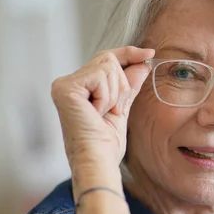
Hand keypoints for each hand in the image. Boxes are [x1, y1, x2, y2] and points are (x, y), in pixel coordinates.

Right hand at [51, 46, 153, 191]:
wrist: (99, 160)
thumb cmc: (105, 144)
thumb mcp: (122, 107)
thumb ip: (129, 85)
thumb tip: (142, 63)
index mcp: (78, 88)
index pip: (104, 59)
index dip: (128, 53)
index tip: (149, 53)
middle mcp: (67, 84)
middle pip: (107, 60)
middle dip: (121, 85)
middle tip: (114, 109)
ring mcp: (64, 85)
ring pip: (107, 67)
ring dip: (114, 94)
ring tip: (102, 114)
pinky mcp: (65, 88)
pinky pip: (101, 76)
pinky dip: (107, 96)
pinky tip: (96, 112)